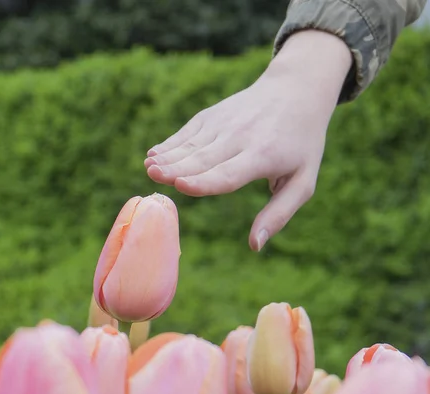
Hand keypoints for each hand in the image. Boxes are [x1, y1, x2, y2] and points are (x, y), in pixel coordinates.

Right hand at [144, 31, 352, 250]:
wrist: (297, 90)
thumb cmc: (300, 146)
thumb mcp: (302, 182)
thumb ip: (279, 214)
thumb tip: (255, 246)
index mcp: (264, 156)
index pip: (230, 173)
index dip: (205, 181)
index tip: (182, 186)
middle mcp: (241, 137)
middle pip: (203, 159)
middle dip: (176, 168)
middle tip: (152, 176)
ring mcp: (224, 124)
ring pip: (192, 145)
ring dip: (168, 156)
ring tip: (149, 167)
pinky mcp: (212, 116)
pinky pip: (188, 133)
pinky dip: (170, 143)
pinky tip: (153, 154)